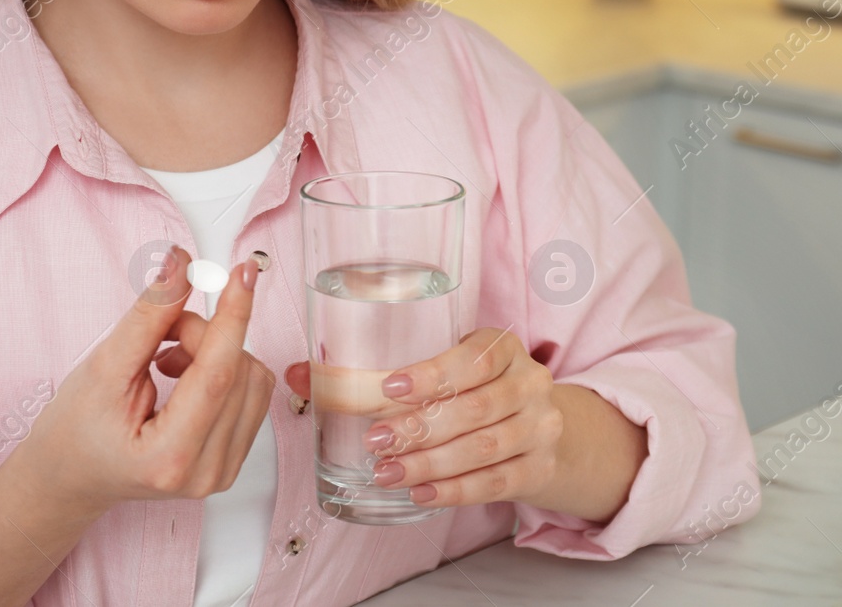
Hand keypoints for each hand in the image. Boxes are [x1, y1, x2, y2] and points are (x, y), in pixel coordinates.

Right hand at [11, 245, 272, 520]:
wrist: (71, 476)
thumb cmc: (75, 430)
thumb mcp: (103, 367)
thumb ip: (149, 316)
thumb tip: (181, 265)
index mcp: (168, 457)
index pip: (219, 374)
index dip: (233, 316)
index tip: (242, 274)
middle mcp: (206, 473)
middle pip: (237, 369)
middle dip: (202, 334)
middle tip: (159, 339)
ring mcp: (223, 472)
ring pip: (253, 378)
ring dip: (214, 352)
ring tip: (166, 363)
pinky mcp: (232, 462)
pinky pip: (253, 394)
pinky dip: (224, 371)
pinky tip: (185, 379)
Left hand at [284, 327, 563, 508]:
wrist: (544, 428)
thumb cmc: (476, 389)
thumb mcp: (445, 367)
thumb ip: (375, 369)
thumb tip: (296, 373)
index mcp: (503, 347)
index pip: (474, 358)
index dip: (432, 374)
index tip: (389, 388)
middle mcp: (529, 384)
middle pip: (476, 408)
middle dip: (421, 427)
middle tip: (376, 441)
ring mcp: (540, 429)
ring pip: (484, 449)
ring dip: (431, 464)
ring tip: (386, 473)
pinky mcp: (538, 469)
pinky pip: (495, 484)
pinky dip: (455, 492)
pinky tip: (421, 494)